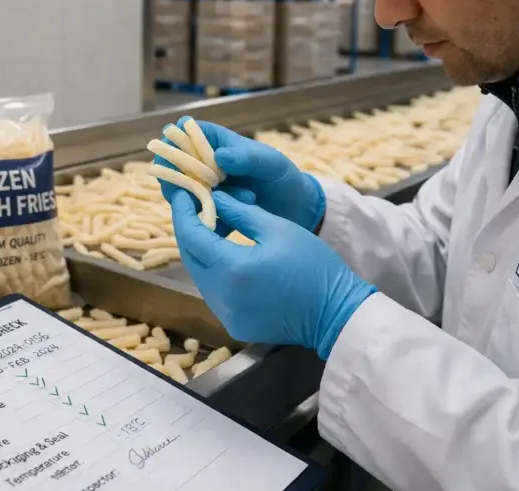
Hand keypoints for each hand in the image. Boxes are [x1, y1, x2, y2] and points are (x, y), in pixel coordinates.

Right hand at [154, 118, 325, 234]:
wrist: (296, 211)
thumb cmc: (283, 178)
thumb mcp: (271, 164)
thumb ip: (247, 158)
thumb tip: (220, 156)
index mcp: (217, 143)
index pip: (186, 132)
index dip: (176, 141)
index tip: (180, 156)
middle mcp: (205, 165)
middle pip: (174, 165)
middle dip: (183, 178)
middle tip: (208, 188)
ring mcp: (205, 189)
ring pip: (181, 192)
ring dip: (202, 200)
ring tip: (242, 201)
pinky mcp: (209, 212)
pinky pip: (194, 216)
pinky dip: (206, 220)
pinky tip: (230, 223)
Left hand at [170, 190, 375, 358]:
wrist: (336, 314)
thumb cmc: (313, 266)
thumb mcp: (277, 229)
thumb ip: (240, 212)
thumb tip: (213, 199)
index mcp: (232, 270)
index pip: (192, 236)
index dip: (183, 212)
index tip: (182, 192)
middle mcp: (222, 296)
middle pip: (190, 258)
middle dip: (188, 230)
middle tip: (192, 206)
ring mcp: (226, 315)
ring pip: (200, 276)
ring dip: (200, 251)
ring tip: (208, 226)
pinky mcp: (235, 325)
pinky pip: (214, 293)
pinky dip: (214, 271)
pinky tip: (224, 255)